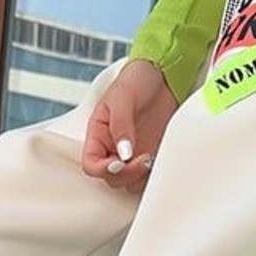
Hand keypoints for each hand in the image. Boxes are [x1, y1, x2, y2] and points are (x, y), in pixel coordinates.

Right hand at [82, 59, 178, 190]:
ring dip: (141, 176)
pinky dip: (154, 174)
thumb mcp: (123, 97)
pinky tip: (160, 159)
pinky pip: (150, 175)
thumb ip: (121, 125)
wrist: (164, 74)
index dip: (102, 170)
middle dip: (126, 174)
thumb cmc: (137, 79)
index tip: (119, 164)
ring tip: (152, 156)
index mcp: (98, 135)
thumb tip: (124, 154)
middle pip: (112, 178)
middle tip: (143, 159)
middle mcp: (113, 149)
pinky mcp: (152, 154)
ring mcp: (134, 154)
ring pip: (131, 182)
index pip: (91, 164)